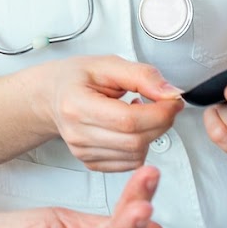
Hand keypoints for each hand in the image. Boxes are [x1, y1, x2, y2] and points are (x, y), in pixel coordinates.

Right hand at [30, 56, 182, 170]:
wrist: (53, 95)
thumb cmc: (77, 78)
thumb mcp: (108, 64)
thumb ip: (142, 76)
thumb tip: (169, 93)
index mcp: (77, 105)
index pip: (128, 121)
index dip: (159, 113)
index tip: (172, 101)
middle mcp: (77, 133)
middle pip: (135, 141)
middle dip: (161, 123)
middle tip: (163, 105)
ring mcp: (82, 152)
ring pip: (136, 155)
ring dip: (151, 135)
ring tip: (139, 113)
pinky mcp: (91, 162)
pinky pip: (129, 163)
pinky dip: (140, 146)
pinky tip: (130, 128)